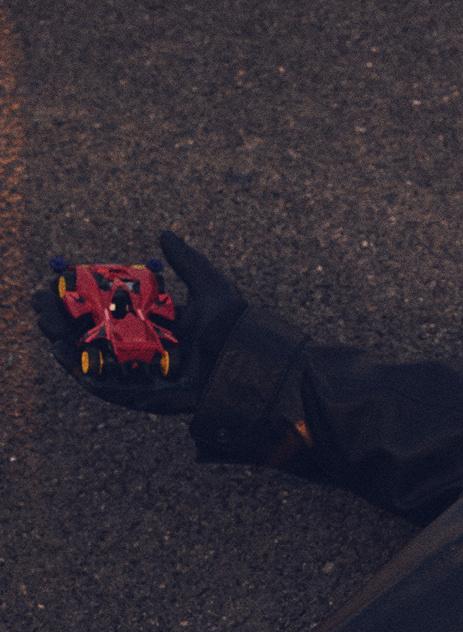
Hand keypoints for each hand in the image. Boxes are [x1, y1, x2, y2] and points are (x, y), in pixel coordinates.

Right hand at [30, 231, 249, 415]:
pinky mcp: (147, 397)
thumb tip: (163, 234)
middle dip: (62, 319)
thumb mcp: (210, 286)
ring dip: (64, 344)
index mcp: (153, 321)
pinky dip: (84, 375)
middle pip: (92, 333)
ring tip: (45, 327)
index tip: (55, 278)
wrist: (251, 361)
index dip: (79, 294)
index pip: (106, 306)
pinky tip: (64, 357)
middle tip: (41, 303)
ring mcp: (143, 373)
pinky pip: (109, 389)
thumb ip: (186, 261)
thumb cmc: (235, 325)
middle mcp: (144, 347)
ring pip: (94, 360)